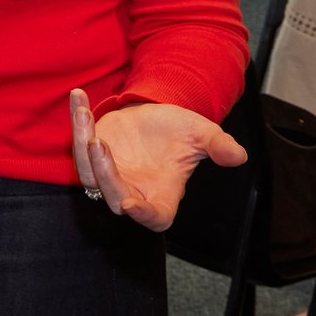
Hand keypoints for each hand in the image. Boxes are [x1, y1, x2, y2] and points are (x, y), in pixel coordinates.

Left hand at [69, 90, 245, 231]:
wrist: (157, 116)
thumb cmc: (181, 132)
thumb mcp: (202, 135)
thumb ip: (219, 147)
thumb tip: (238, 155)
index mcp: (162, 196)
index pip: (154, 217)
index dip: (143, 215)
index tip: (131, 205)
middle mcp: (132, 191)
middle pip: (112, 196)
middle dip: (104, 174)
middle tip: (99, 145)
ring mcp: (108, 175)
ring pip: (88, 174)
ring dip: (83, 146)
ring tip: (85, 117)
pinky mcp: (91, 155)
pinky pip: (78, 145)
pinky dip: (77, 122)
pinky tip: (78, 98)